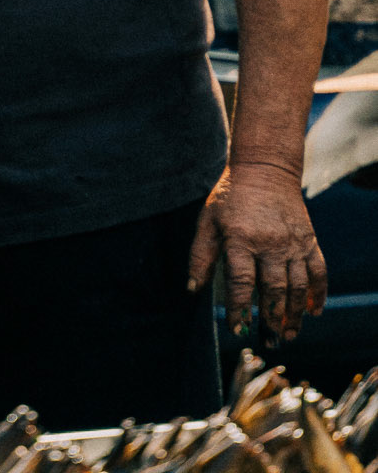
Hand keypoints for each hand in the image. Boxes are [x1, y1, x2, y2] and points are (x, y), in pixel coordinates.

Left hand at [188, 163, 326, 341]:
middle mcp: (270, 242)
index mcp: (241, 238)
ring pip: (297, 286)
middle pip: (273, 288)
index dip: (239, 308)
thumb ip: (200, 255)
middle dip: (271, 319)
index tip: (238, 329)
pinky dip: (318, 294)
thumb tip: (191, 289)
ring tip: (288, 334)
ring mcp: (292, 242)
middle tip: (269, 341)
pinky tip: (314, 312)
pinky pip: (318, 272)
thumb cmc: (231, 197)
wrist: (265, 169)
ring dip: (294, 314)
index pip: (241, 281)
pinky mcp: (309, 240)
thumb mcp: (208, 221)